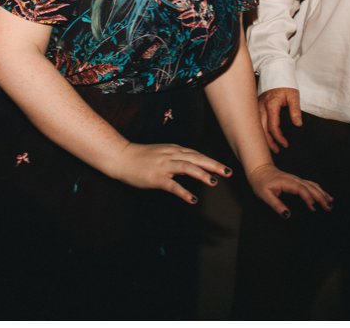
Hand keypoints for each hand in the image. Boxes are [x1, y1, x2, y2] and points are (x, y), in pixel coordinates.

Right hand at [100, 143, 231, 204]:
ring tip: (214, 182)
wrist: (121, 157)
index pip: (197, 155)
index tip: (225, 168)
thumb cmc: (142, 156)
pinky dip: (183, 192)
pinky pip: (172, 185)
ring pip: (186, 167)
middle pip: (197, 158)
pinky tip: (192, 199)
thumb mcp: (163, 152)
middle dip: (213, 165)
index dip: (211, 161)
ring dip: (201, 174)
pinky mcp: (155, 177)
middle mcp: (171, 155)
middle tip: (228, 172)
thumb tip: (194, 163)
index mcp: (175, 150)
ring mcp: (163, 166)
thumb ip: (178, 157)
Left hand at [246, 163, 334, 217]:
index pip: (301, 190)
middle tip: (328, 207)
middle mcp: (294, 179)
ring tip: (330, 202)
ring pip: (313, 185)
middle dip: (321, 197)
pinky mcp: (297, 180)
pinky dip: (318, 189)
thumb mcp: (265, 196)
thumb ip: (276, 205)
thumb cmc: (261, 183)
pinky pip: (311, 184)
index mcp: (287, 183)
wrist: (260, 171)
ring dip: (322, 193)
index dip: (308, 198)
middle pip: (311, 187)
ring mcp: (297, 179)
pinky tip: (323, 194)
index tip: (313, 207)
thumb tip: (287, 214)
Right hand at [257, 87, 302, 152]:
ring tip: (271, 147)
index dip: (279, 137)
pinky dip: (260, 131)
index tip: (285, 144)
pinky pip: (256, 121)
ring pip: (257, 127)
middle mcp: (261, 107)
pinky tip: (264, 137)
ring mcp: (257, 107)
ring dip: (263, 138)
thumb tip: (297, 124)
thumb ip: (295, 110)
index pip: (273, 127)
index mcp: (271, 105)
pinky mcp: (256, 107)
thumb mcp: (293, 96)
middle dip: (268, 142)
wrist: (276, 71)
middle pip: (262, 130)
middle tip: (276, 151)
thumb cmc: (285, 83)